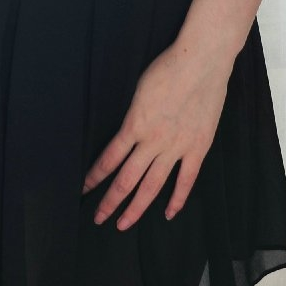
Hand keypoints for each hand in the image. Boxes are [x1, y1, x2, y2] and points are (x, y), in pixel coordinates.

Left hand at [81, 42, 231, 228]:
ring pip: (152, 186)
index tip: (84, 189)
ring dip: (136, 207)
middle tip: (98, 218)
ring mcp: (177, 147)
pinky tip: (167, 214)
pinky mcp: (198, 148)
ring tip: (123, 224)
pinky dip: (177, 199)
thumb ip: (132, 117)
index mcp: (134, 125)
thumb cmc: (167, 68)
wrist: (201, 61)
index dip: (95, 177)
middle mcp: (153, 141)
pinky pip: (186, 180)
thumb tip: (126, 134)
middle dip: (110, 201)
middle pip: (127, 179)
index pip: (109, 158)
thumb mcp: (138, 90)